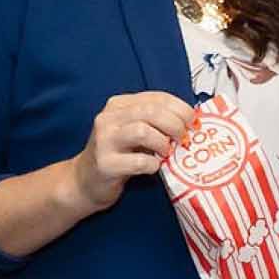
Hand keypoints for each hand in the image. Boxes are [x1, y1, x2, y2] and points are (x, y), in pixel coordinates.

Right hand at [69, 91, 194, 211]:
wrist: (86, 181)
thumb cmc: (118, 155)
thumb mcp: (134, 131)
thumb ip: (156, 122)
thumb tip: (191, 122)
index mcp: (119, 105)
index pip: (156, 97)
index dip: (180, 108)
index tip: (192, 121)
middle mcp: (109, 118)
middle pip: (152, 112)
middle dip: (175, 124)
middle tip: (183, 138)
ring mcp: (105, 140)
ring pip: (143, 131)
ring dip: (163, 143)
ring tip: (166, 153)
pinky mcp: (106, 164)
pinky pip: (138, 161)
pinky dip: (153, 165)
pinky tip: (153, 167)